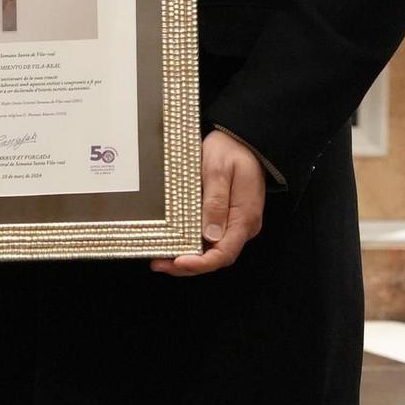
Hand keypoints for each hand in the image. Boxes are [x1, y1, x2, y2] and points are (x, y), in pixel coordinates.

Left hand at [150, 130, 265, 276]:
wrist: (241, 139)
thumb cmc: (231, 151)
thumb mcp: (219, 171)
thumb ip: (215, 202)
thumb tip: (210, 235)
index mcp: (245, 217)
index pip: (224, 253)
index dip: (200, 263)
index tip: (178, 262)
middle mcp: (243, 226)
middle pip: (216, 257)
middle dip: (188, 266)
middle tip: (159, 264)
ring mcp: (235, 223)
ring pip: (212, 250)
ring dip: (188, 258)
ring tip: (161, 259)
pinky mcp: (226, 218)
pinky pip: (211, 238)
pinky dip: (193, 245)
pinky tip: (175, 244)